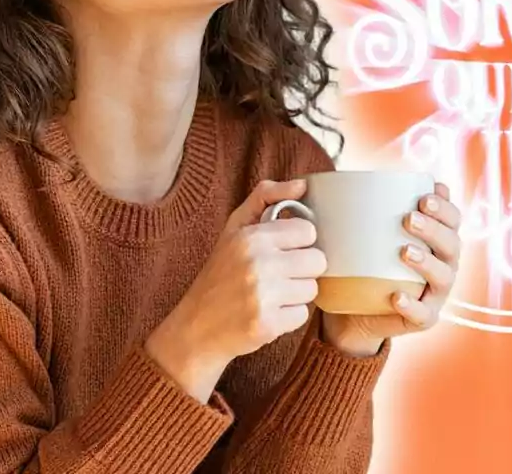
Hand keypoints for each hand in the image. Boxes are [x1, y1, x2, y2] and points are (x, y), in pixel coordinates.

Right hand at [145, 179, 326, 401]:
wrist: (194, 328)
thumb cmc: (219, 274)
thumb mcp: (234, 228)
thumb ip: (265, 197)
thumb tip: (302, 184)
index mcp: (251, 237)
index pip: (308, 231)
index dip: (299, 242)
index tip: (283, 250)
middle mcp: (258, 264)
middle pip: (317, 261)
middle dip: (302, 269)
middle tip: (279, 275)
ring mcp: (263, 296)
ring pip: (312, 289)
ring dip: (296, 294)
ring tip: (271, 295)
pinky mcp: (268, 325)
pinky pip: (302, 315)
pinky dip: (288, 317)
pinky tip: (268, 313)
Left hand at [322, 182, 461, 356]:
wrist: (353, 311)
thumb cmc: (363, 263)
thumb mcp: (364, 235)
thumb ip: (359, 210)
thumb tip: (326, 182)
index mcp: (436, 240)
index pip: (452, 219)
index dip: (445, 206)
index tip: (425, 196)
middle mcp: (443, 264)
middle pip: (451, 244)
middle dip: (434, 228)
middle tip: (408, 218)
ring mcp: (435, 294)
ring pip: (443, 276)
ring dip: (427, 262)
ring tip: (404, 252)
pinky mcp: (423, 318)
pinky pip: (423, 314)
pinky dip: (412, 305)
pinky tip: (396, 297)